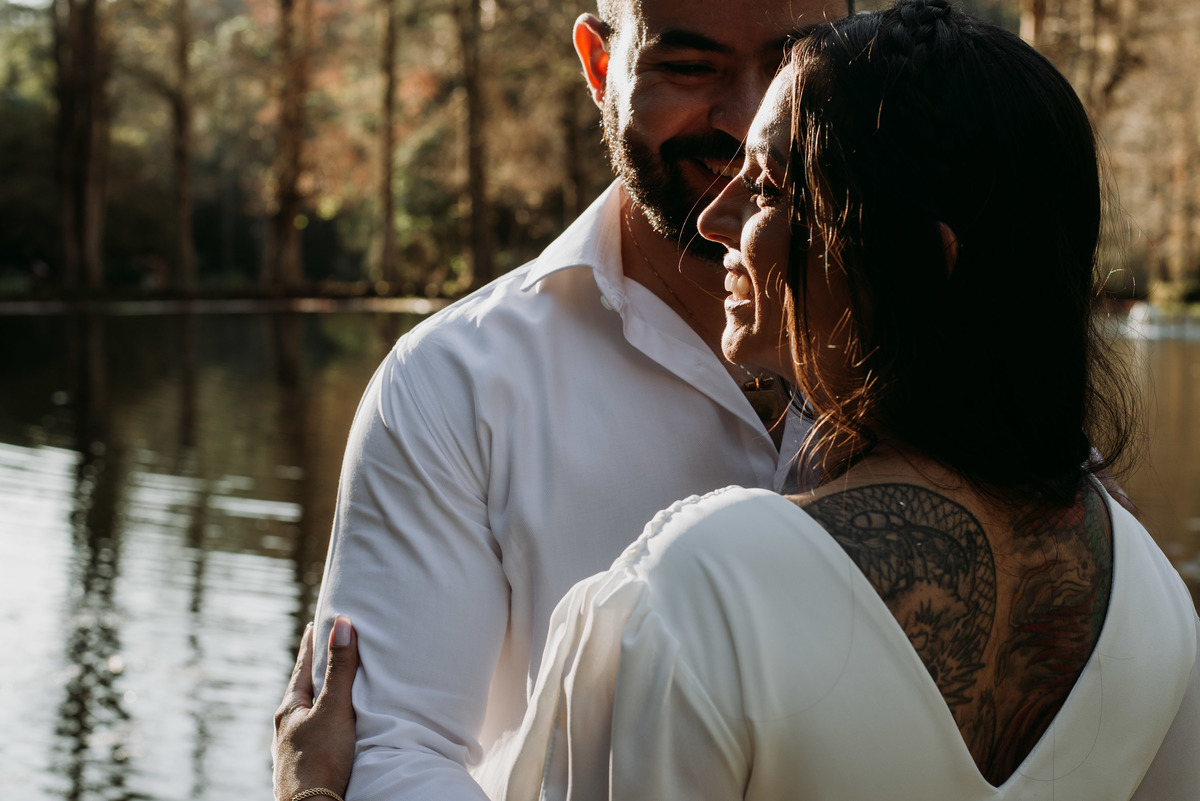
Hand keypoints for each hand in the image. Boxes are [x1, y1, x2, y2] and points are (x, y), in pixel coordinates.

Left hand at [273, 615, 358, 800]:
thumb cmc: (320, 759)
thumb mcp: (334, 709)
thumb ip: (341, 669)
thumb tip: (342, 624)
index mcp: (289, 709)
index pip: (302, 667)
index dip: (310, 645)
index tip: (314, 624)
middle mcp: (287, 727)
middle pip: (302, 690)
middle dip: (314, 670)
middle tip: (324, 649)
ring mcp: (293, 748)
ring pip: (307, 714)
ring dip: (319, 697)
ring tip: (330, 687)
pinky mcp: (304, 765)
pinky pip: (314, 733)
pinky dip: (323, 721)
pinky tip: (329, 729)